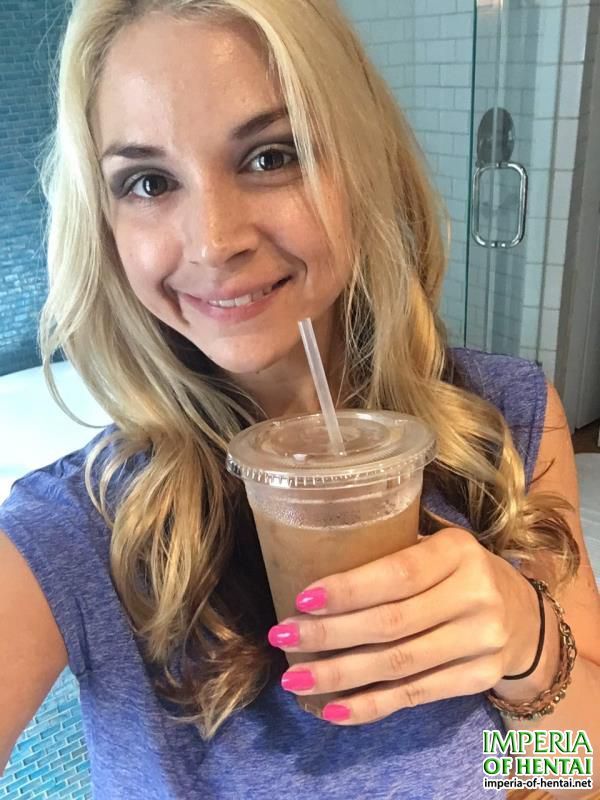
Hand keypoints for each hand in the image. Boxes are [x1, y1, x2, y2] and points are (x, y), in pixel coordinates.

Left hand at [267, 527, 539, 724]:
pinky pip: (414, 696)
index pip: (398, 574)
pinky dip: (369, 705)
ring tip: (295, 678)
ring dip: (340, 675)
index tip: (302, 599)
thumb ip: (392, 554)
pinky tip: (332, 709)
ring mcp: (481, 641)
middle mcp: (476, 594)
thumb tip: (311, 570)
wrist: (524, 615)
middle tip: (282, 635)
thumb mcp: (436, 547)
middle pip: (392, 623)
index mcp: (458, 551)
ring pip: (398, 664)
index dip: (348, 589)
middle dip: (330, 634)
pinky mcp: (478, 678)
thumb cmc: (457, 572)